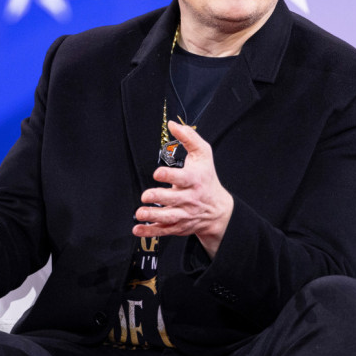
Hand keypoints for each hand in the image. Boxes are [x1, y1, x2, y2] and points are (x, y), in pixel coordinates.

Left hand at [133, 121, 233, 257]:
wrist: (218, 210)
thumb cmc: (207, 177)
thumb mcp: (203, 154)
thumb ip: (188, 137)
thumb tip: (172, 124)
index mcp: (194, 180)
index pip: (183, 178)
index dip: (169, 176)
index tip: (157, 173)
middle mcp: (189, 198)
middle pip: (173, 199)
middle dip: (158, 198)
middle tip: (145, 195)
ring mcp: (183, 214)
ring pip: (168, 217)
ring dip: (153, 215)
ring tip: (140, 212)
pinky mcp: (178, 226)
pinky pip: (163, 230)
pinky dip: (150, 231)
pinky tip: (137, 229)